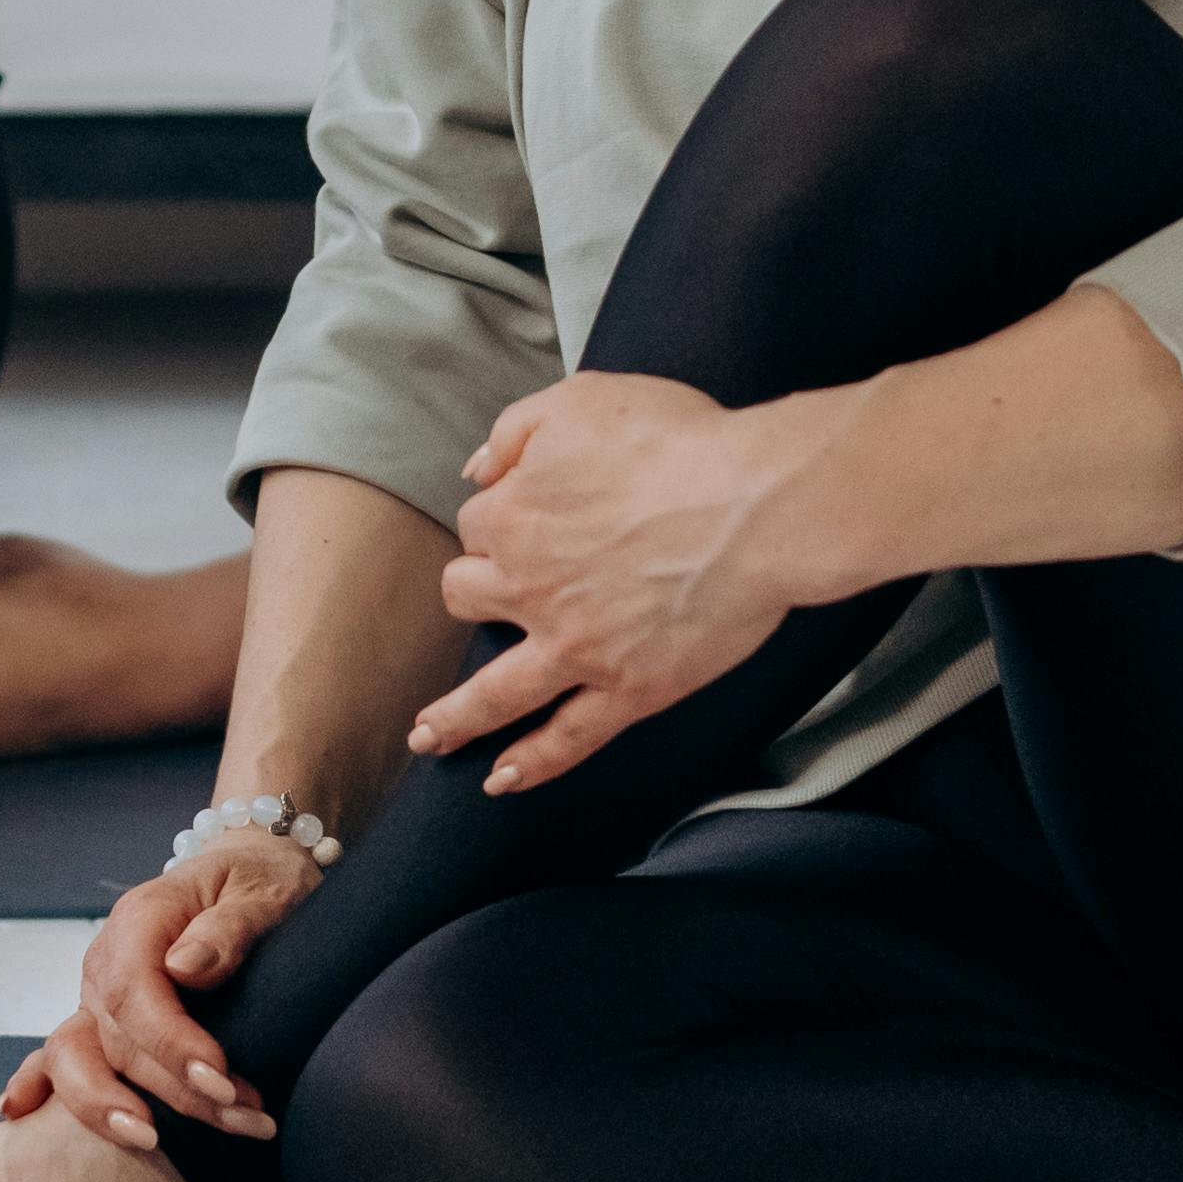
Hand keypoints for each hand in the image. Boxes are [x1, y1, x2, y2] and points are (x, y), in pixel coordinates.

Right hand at [0, 834, 318, 1149]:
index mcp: (142, 919)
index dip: (172, 1043)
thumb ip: (229, 928)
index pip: (136, 989)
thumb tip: (184, 967)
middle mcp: (106, 960)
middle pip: (116, 1038)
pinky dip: (37, 1084)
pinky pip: (57, 1056)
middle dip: (173, 1091)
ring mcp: (95, 995)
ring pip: (81, 1059)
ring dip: (117, 1111)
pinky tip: (20, 1113)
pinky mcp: (100, 1022)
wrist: (245, 879)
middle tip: (243, 1118)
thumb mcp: (263, 892)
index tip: (220, 1080)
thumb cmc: (259, 884)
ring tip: (161, 1145)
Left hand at [412, 371, 839, 798]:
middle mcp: (529, 589)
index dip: (504, 515)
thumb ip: (514, 431)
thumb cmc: (678, 441)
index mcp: (514, 517)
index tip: (535, 510)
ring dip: (453, 717)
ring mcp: (577, 648)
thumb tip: (477, 469)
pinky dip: (532, 763)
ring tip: (426, 737)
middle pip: (467, 597)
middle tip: (491, 596)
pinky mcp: (629, 689)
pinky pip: (567, 737)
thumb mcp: (581, 401)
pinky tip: (500, 780)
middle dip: (476, 591)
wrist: (756, 503)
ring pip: (493, 693)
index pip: (478, 525)